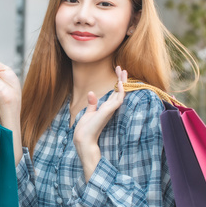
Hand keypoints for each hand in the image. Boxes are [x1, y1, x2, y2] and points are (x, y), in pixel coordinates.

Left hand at [73, 66, 127, 180]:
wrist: (83, 138)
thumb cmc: (86, 128)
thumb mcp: (89, 113)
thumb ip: (92, 104)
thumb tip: (92, 93)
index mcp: (106, 108)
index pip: (114, 93)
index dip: (117, 82)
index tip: (117, 72)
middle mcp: (110, 108)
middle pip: (119, 91)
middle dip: (121, 79)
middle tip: (122, 68)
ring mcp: (110, 110)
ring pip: (121, 94)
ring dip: (122, 82)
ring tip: (122, 71)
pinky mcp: (108, 112)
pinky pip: (118, 100)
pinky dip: (120, 91)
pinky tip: (120, 83)